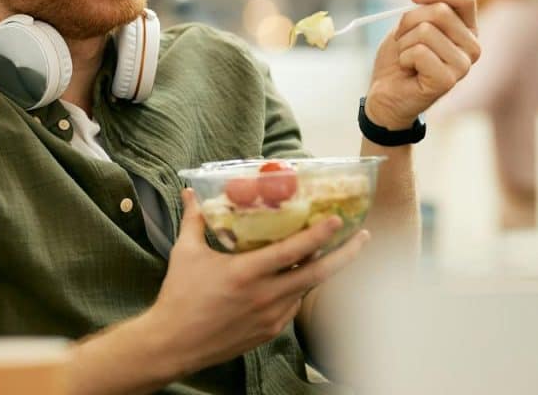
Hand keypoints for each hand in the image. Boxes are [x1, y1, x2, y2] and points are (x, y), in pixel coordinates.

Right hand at [145, 189, 369, 375]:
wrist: (173, 343)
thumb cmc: (179, 296)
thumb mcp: (185, 253)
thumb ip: (194, 221)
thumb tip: (190, 194)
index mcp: (247, 273)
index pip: (293, 251)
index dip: (319, 234)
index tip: (338, 220)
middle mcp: (265, 296)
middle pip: (318, 274)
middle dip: (346, 255)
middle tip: (363, 237)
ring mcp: (270, 317)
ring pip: (306, 290)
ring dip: (321, 272)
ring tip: (332, 254)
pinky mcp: (268, 332)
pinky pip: (292, 307)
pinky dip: (298, 290)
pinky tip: (296, 279)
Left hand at [365, 0, 480, 129]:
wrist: (384, 93)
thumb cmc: (399, 58)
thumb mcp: (413, 23)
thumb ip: (436, 2)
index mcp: (467, 30)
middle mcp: (472, 47)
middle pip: (439, 11)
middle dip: (409, 21)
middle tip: (403, 40)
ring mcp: (463, 66)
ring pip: (425, 31)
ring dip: (404, 43)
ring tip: (406, 58)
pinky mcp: (448, 81)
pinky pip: (419, 52)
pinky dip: (403, 58)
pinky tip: (407, 71)